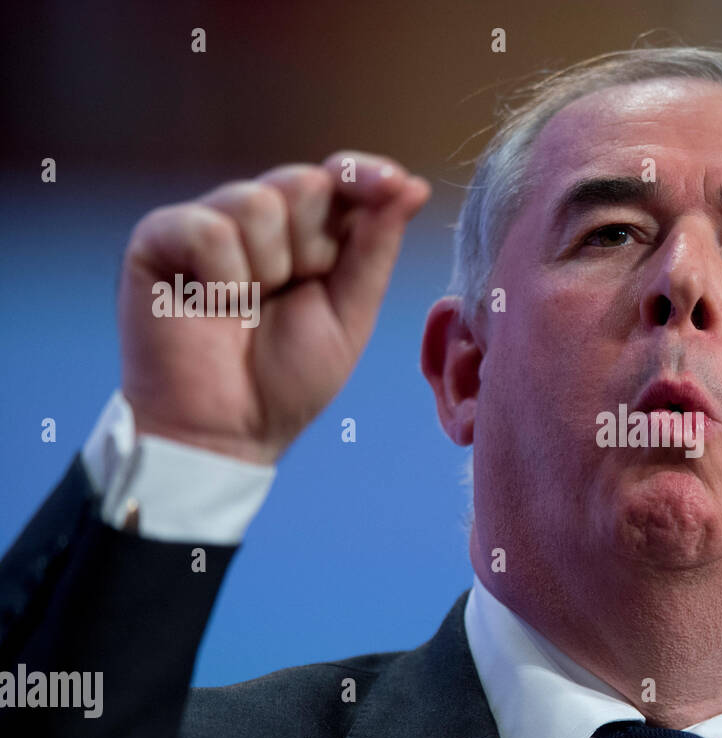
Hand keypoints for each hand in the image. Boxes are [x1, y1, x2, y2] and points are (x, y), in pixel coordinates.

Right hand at [117, 151, 429, 464]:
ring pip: (258, 201)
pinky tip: (211, 307)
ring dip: (267, 270)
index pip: (339, 180)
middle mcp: (259, 221)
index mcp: (308, 236)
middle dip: (313, 247)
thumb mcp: (351, 312)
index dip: (365, 175)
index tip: (395, 184)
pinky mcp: (159, 236)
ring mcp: (207, 223)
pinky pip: (209, 228)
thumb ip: (376, 247)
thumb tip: (413, 186)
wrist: (228, 429)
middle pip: (304, 183)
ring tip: (246, 309)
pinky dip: (223, 278)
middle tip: (290, 295)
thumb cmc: (288, 379)